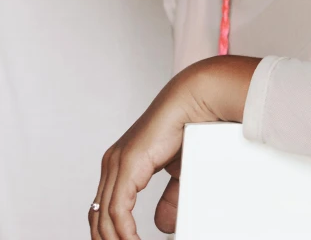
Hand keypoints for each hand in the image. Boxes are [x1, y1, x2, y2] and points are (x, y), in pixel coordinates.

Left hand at [88, 54, 261, 239]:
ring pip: (104, 219)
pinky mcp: (127, 165)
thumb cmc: (189, 127)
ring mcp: (117, 163)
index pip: (103, 210)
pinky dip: (125, 234)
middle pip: (98, 218)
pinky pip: (117, 211)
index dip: (110, 235)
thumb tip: (161, 226)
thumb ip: (168, 199)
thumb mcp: (178, 174)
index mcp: (121, 164)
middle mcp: (113, 164)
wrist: (195, 101)